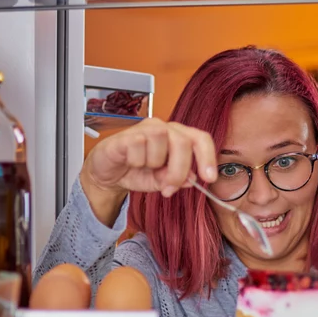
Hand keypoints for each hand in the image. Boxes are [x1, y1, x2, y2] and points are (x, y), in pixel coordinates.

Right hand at [80, 118, 218, 224]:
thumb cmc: (136, 172)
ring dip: (154, 163)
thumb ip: (177, 180)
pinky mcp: (127, 134)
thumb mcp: (161, 182)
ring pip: (160, 142)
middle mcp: (164, 129)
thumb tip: (191, 180)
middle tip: (169, 187)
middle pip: (183, 142)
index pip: (201, 139)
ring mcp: (144, 129)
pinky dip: (137, 161)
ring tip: (144, 167)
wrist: (108, 174)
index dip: (208, 157)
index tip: (209, 178)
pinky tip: (130, 162)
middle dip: (178, 170)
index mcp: (178, 137)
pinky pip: (139, 146)